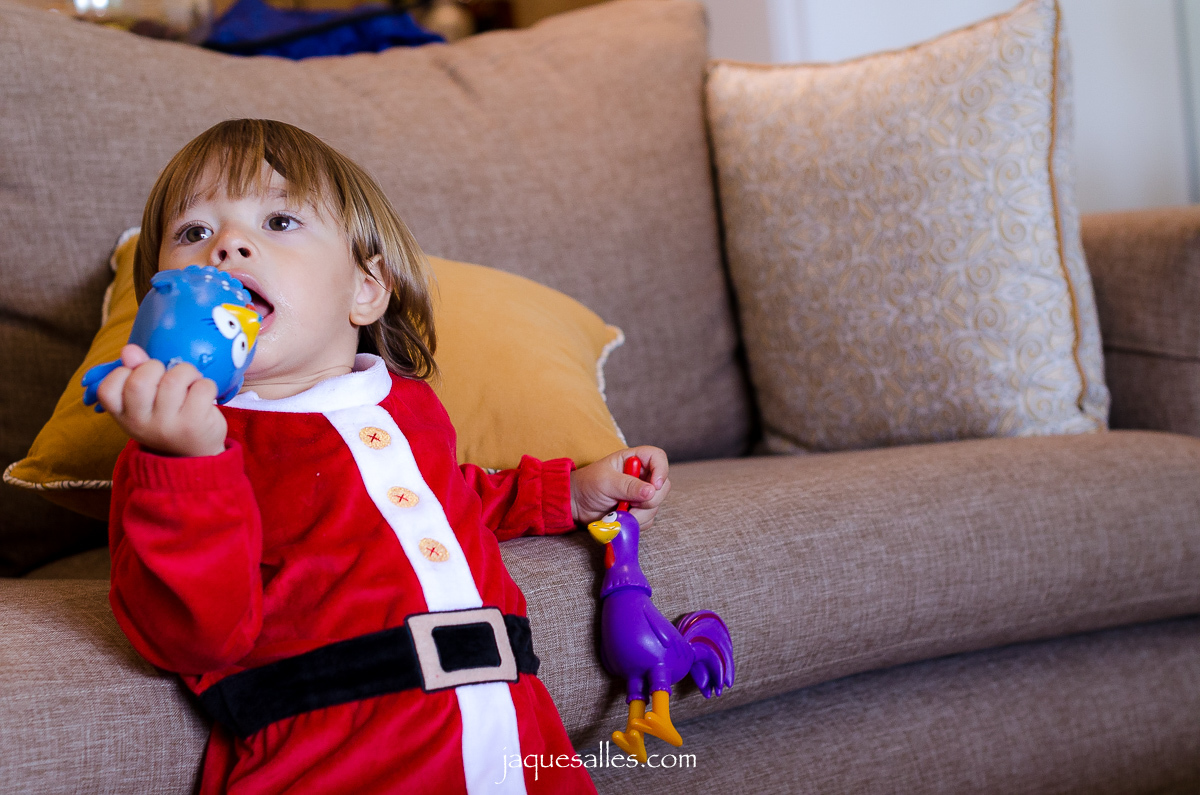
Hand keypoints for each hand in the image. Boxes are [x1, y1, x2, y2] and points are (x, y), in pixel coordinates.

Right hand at [95, 344, 226, 456]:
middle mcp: (141, 423)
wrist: (194, 456)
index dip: (123, 372)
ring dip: (186, 372)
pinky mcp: (195, 424)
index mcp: (124, 416)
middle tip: (167, 375)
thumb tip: (129, 350)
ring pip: (174, 379)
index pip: (108, 388)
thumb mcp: (144, 403)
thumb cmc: (167, 419)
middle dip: (155, 366)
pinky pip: (202, 387)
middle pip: (140, 380)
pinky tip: (203, 395)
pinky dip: (206, 384)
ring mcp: (168, 425)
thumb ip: (134, 374)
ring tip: (189, 382)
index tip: (139, 375)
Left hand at [571, 446, 670, 529]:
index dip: (661, 470)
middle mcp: (641, 476)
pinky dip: (636, 523)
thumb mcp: (606, 482)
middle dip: (649, 499)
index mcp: (634, 460)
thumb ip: (628, 486)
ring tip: (619, 512)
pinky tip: (621, 519)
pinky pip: (647, 519)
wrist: (576, 504)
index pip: (658, 457)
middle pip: (662, 486)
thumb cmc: (588, 484)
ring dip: (639, 514)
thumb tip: (651, 491)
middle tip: (630, 504)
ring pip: (655, 506)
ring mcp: (641, 495)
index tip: (654, 486)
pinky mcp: (638, 511)